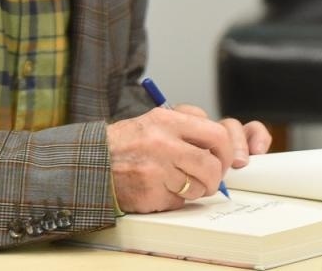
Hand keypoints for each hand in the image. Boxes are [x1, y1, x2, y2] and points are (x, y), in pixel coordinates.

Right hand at [107, 104, 272, 212]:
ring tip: (180, 183)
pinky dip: (175, 200)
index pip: (217, 135)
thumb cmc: (129, 142)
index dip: (228, 151)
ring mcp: (156, 170)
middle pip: (211, 166)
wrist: (94, 161)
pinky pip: (178, 202)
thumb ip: (189, 123)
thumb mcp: (157, 119)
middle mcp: (163, 143)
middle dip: (216, 177)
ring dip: (195, 190)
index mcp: (168, 120)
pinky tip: (161, 190)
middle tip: (211, 179)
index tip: (225, 159)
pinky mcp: (149, 193)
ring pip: (198, 187)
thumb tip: (222, 142)